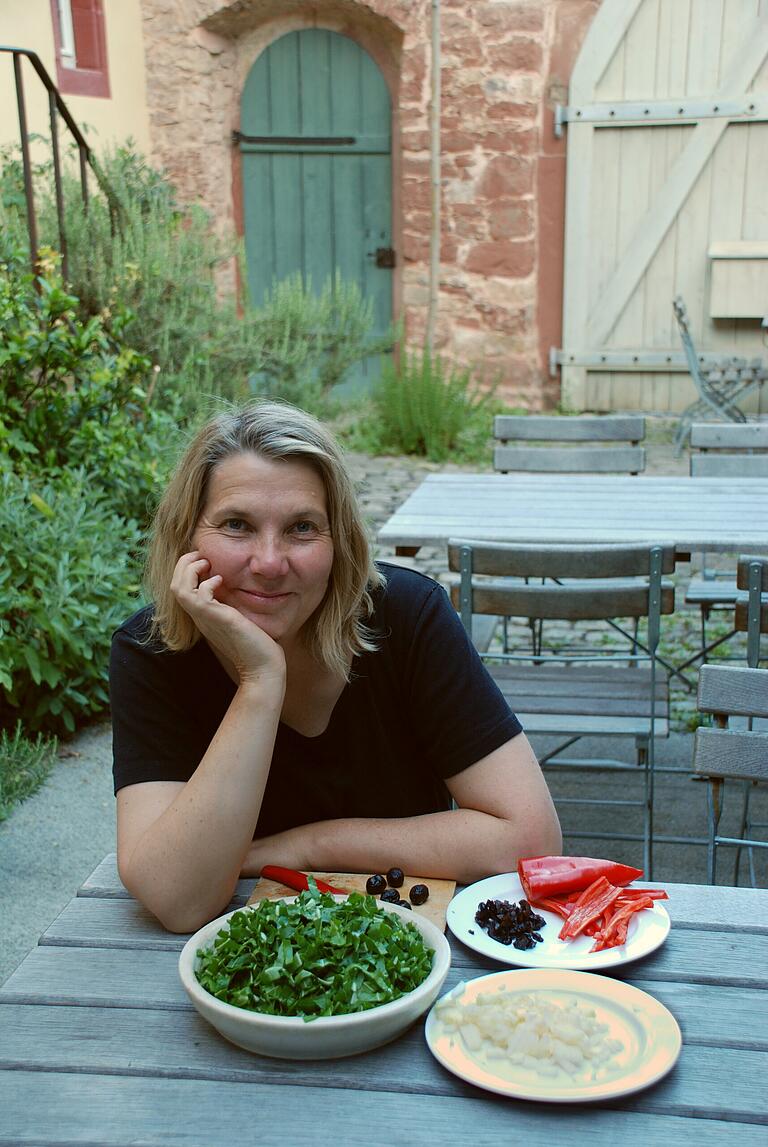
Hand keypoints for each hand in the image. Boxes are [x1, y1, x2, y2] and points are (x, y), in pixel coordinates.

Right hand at [171, 551, 285, 686]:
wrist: (263, 667)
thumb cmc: (256, 645)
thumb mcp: (239, 619)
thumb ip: (233, 605)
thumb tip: (239, 588)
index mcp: (203, 616)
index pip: (181, 589)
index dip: (186, 571)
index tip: (204, 560)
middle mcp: (200, 617)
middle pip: (174, 585)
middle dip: (183, 564)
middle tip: (201, 555)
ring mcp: (206, 618)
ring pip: (179, 588)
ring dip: (189, 569)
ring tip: (206, 562)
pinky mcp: (217, 619)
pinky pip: (198, 596)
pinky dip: (206, 583)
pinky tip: (220, 580)